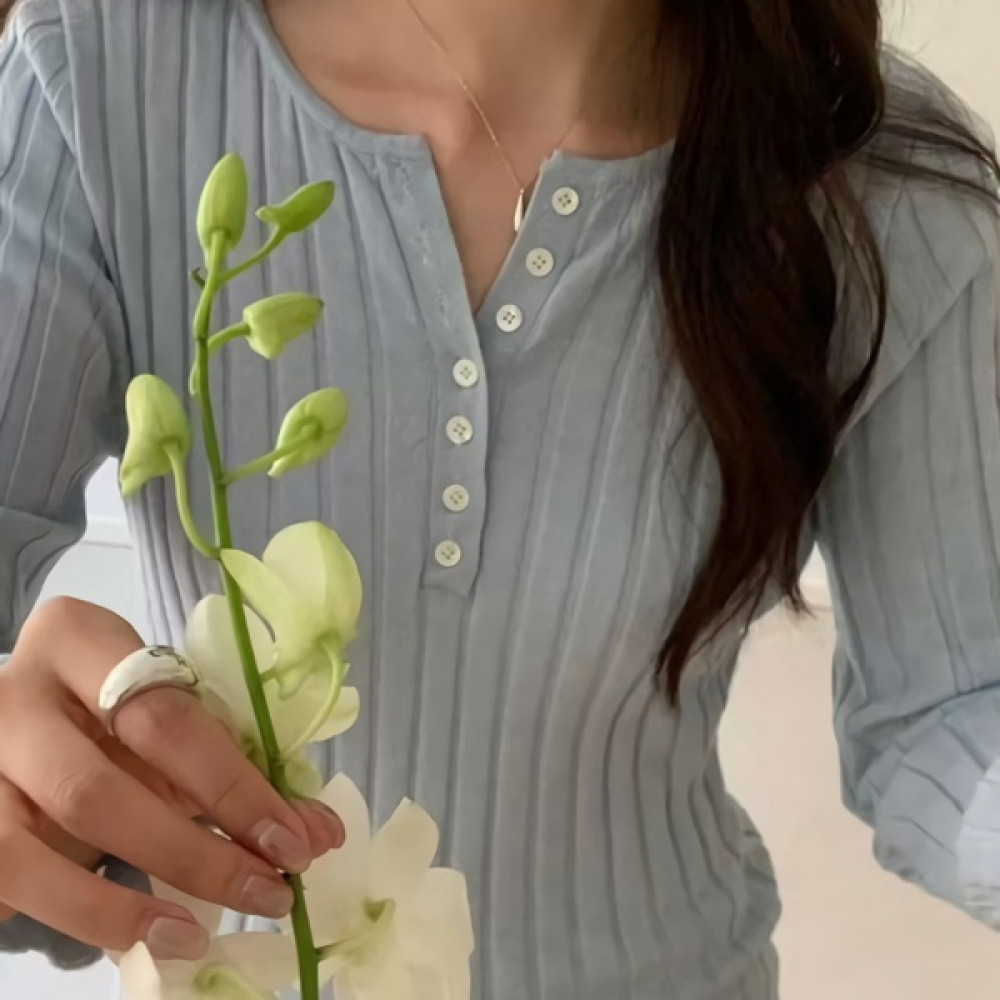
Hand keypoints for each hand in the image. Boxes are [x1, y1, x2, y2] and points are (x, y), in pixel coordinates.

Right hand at [0, 597, 343, 959]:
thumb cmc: (109, 710)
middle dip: (194, 853)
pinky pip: (8, 883)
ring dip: (123, 907)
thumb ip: (238, 768)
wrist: (23, 715)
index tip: (294, 842)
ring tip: (196, 935)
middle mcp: (13, 696)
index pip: (166, 717)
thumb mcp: (170, 720)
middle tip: (268, 891)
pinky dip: (75, 918)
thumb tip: (317, 833)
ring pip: (37, 849)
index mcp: (78, 639)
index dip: (235, 788)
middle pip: (100, 789)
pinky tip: (135, 938)